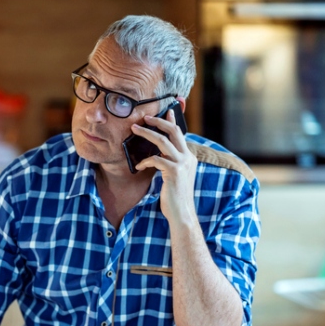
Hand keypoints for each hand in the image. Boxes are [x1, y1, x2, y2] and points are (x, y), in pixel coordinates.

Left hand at [133, 109, 196, 223]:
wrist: (182, 213)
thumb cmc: (175, 197)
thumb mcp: (175, 176)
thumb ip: (171, 163)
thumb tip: (159, 154)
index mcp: (189, 158)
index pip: (180, 134)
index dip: (172, 122)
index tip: (166, 112)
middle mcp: (188, 158)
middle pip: (173, 132)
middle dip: (158, 122)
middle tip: (144, 117)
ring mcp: (182, 164)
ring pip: (163, 141)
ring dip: (147, 134)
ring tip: (135, 130)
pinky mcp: (174, 172)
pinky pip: (155, 159)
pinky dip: (144, 161)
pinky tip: (138, 167)